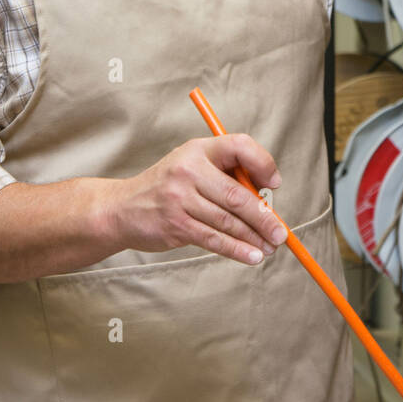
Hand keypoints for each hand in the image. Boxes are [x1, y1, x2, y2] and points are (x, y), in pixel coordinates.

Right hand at [108, 134, 286, 264]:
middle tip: (281, 233)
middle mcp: (188, 169)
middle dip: (264, 217)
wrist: (121, 209)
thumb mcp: (192, 167)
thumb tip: (267, 198)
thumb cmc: (168, 188)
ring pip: (227, 221)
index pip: (238, 146)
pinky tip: (252, 256)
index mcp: (198, 149)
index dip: (262, 163)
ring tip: (270, 248)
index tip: (274, 185)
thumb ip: (225, 175)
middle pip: (236, 194)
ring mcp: (180, 198)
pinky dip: (236, 249)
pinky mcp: (175, 224)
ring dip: (253, 237)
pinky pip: (213, 239)